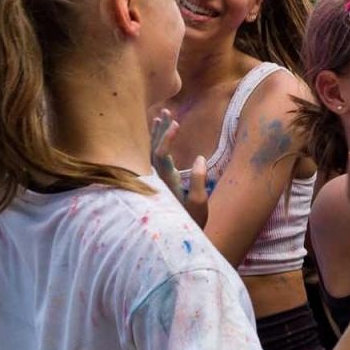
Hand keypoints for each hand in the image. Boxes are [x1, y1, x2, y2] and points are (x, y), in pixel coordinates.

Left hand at [150, 110, 209, 227]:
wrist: (176, 238)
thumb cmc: (191, 222)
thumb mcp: (200, 204)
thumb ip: (199, 180)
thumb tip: (199, 157)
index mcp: (165, 183)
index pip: (161, 154)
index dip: (167, 138)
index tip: (176, 123)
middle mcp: (155, 180)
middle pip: (152, 148)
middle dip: (160, 129)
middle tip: (167, 111)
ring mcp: (153, 181)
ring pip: (149, 152)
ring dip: (156, 134)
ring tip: (161, 116)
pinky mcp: (155, 182)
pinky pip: (150, 158)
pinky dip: (154, 144)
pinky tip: (157, 134)